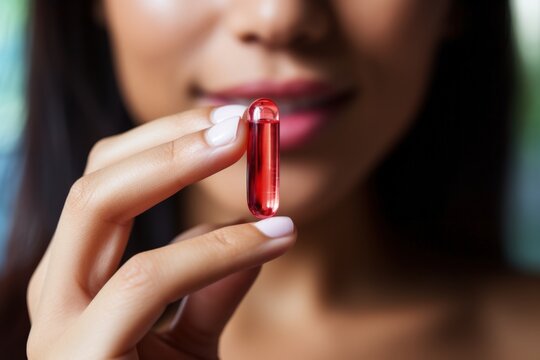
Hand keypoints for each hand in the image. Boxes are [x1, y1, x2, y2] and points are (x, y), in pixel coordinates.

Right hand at [26, 106, 295, 358]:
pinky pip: (147, 279)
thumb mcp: (192, 339)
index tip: (233, 127)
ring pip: (100, 207)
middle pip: (96, 180)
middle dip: (167, 140)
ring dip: (179, 167)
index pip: (109, 182)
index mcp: (79, 279)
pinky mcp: (78, 358)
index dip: (167, 143)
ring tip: (249, 151)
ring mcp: (58, 324)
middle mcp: (56, 291)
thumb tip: (262, 231)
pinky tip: (275, 238)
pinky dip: (214, 249)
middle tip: (237, 122)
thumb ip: (216, 284)